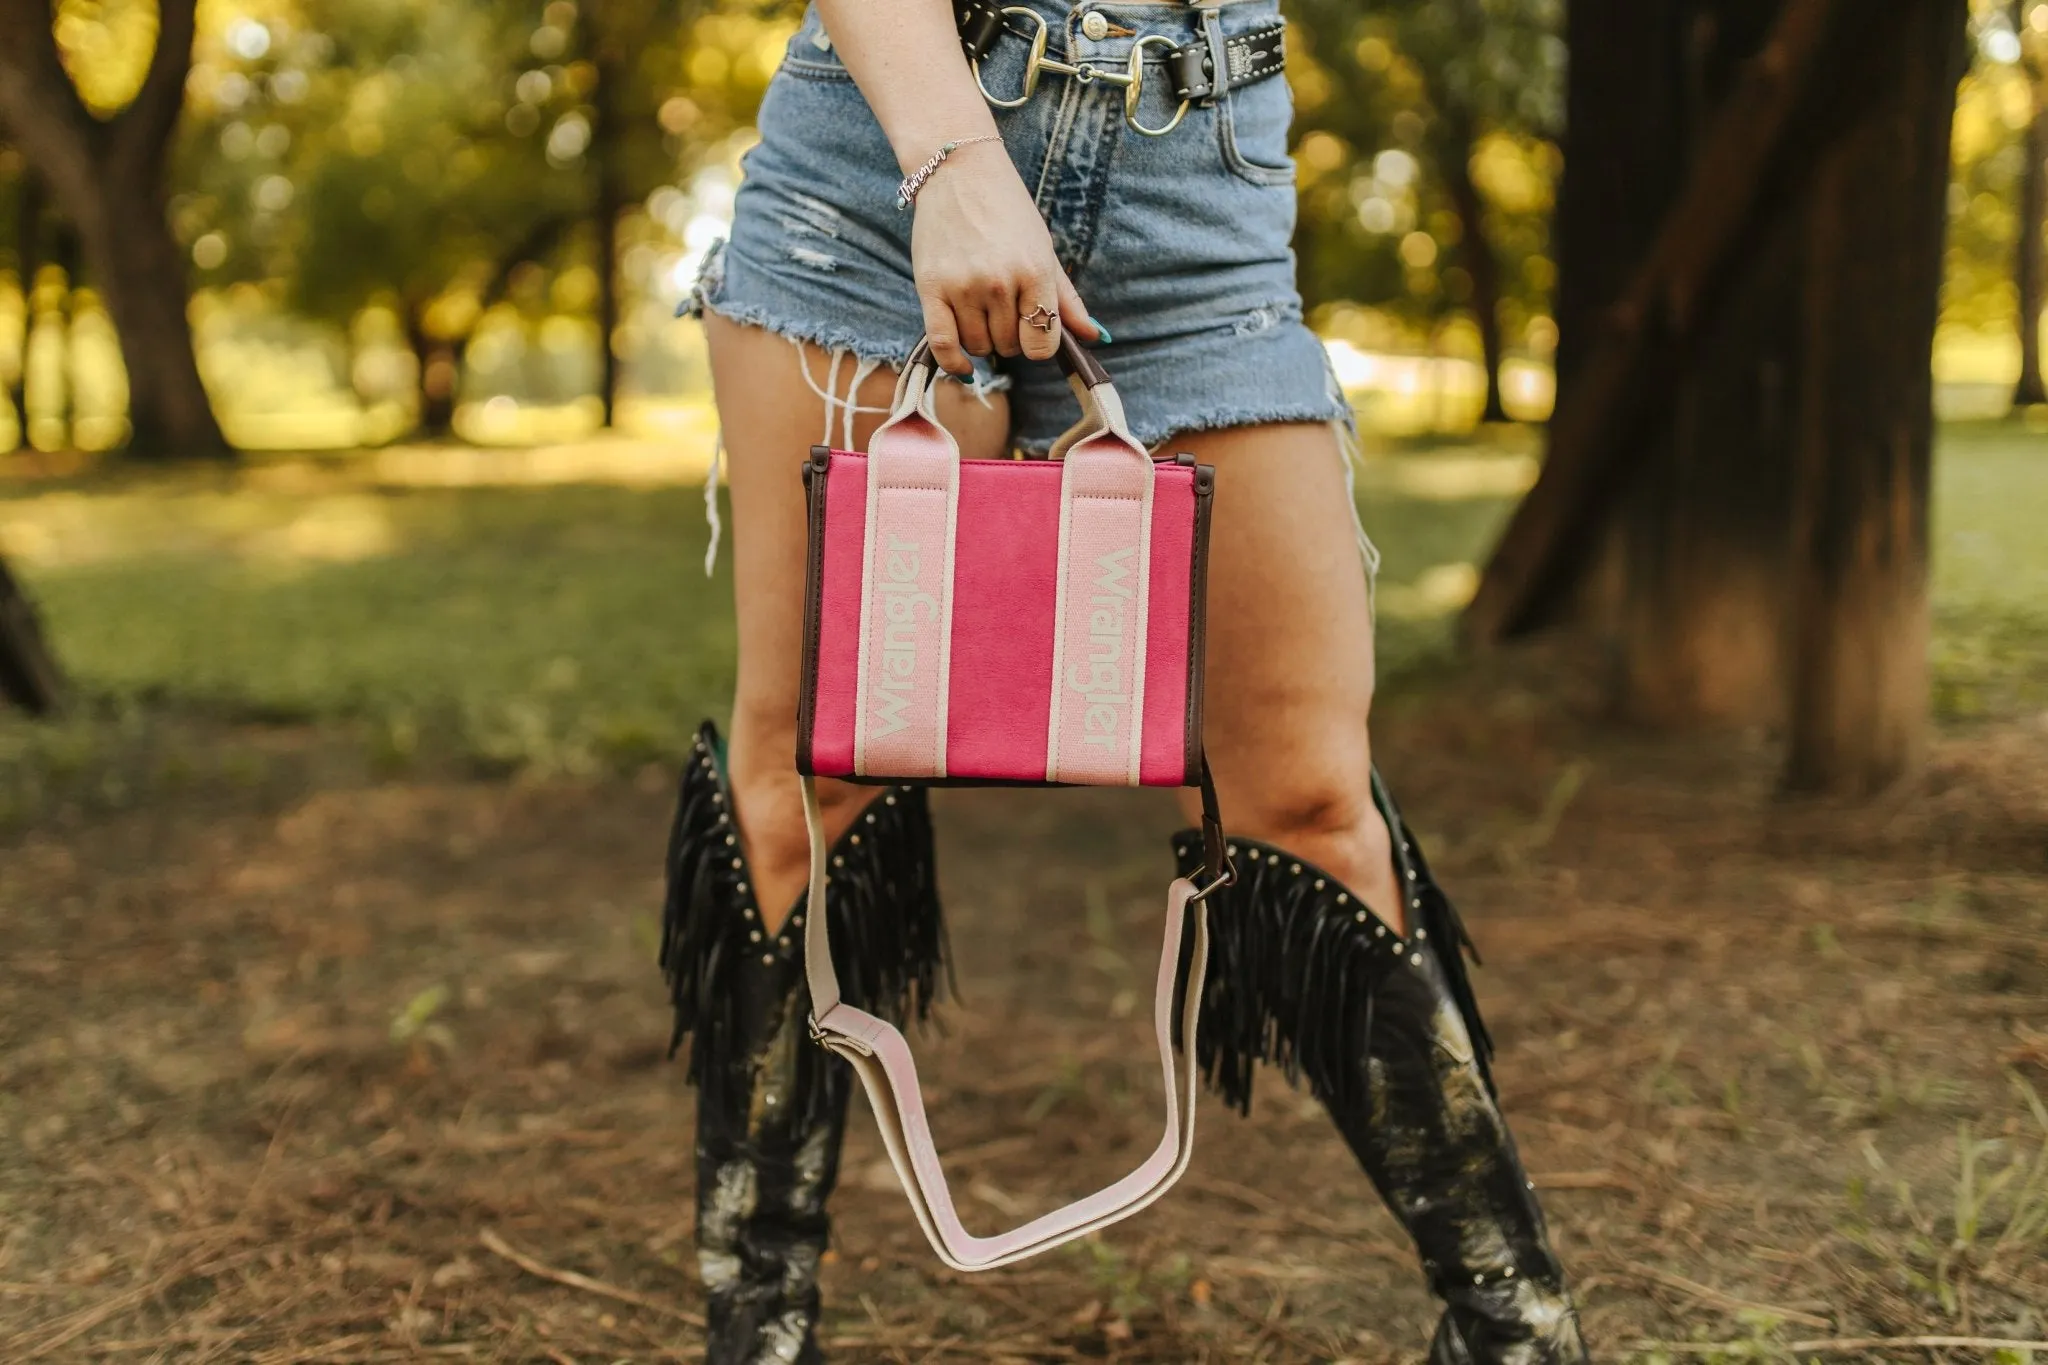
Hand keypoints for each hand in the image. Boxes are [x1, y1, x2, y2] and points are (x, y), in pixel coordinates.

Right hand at [908, 143, 1097, 374]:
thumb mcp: (1044, 250)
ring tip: (982, 314)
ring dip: (983, 341)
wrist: (959, 172)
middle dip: (1010, 338)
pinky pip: (943, 344)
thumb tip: (1095, 337)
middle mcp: (1000, 282)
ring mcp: (964, 286)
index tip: (1032, 332)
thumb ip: (1067, 298)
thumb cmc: (1008, 212)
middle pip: (1009, 347)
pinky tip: (965, 367)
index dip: (1039, 345)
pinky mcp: (931, 288)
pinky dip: (954, 364)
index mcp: (1034, 271)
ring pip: (979, 346)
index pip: (1043, 342)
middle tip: (1004, 311)